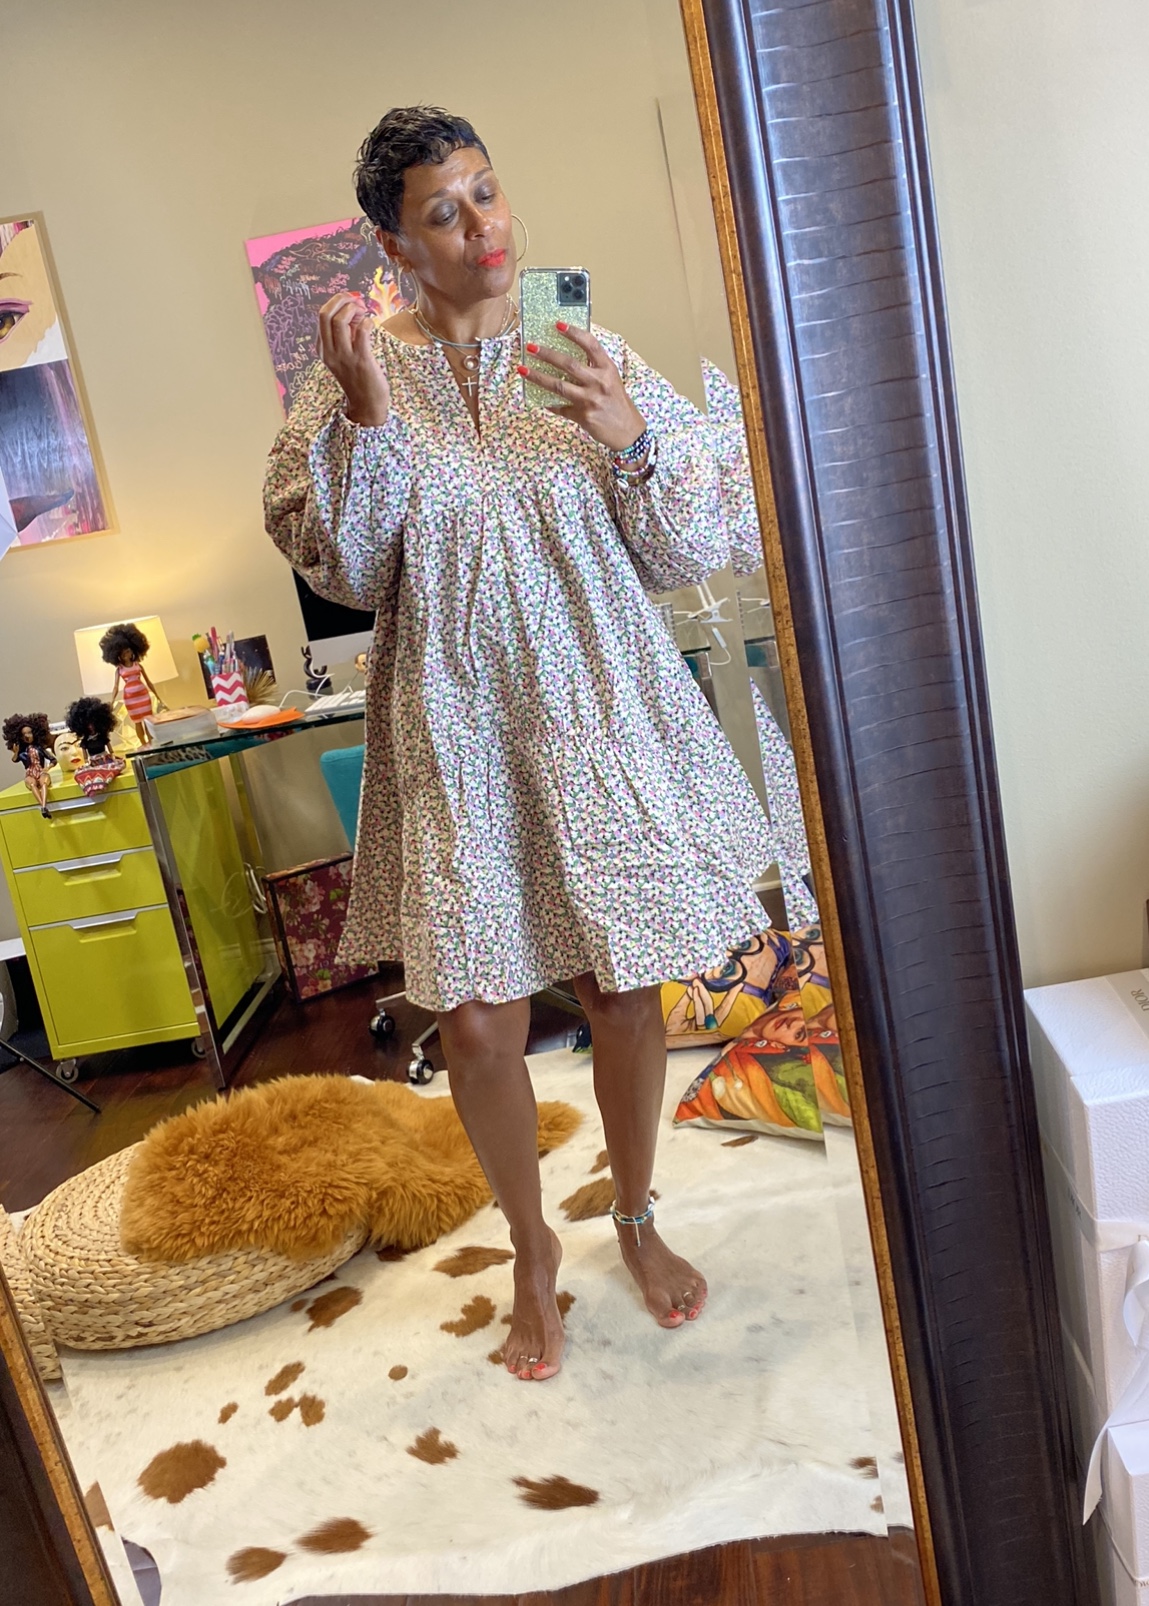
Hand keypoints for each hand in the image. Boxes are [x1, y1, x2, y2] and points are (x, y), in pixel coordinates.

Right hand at [316, 292, 390, 426]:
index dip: (337, 303)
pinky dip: (367, 322)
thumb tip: (353, 308)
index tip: (351, 303)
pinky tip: (371, 326)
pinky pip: (362, 330)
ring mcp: (344, 357)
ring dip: (353, 309)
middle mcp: (329, 352)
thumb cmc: (358, 377)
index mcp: (322, 349)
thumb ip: (345, 333)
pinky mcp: (361, 360)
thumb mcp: (343, 354)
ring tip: (364, 313)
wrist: (366, 405)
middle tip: (356, 301)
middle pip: (324, 314)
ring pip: (339, 320)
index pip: (321, 316)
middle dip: (341, 299)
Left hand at [518, 323, 645, 453]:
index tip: (558, 325)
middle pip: (568, 364)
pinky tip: (540, 400)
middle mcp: (599, 382)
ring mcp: (590, 400)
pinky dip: (550, 404)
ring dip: (538, 376)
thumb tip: (568, 359)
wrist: (629, 432)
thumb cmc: (618, 404)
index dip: (574, 333)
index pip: (590, 345)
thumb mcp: (612, 381)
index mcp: (607, 369)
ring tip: (523, 370)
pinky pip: (560, 408)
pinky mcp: (583, 416)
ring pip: (558, 385)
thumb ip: (594, 369)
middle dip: (547, 354)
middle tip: (531, 347)